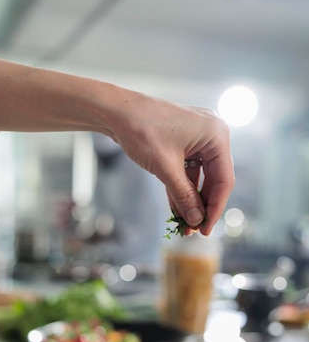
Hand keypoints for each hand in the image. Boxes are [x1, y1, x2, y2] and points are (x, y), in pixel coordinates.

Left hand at [106, 94, 234, 234]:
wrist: (116, 111)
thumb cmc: (142, 130)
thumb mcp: (166, 168)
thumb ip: (184, 195)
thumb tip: (196, 220)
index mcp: (216, 135)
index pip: (224, 179)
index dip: (215, 208)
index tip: (205, 229)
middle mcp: (211, 135)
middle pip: (214, 179)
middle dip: (203, 206)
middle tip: (195, 230)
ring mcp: (197, 138)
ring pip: (199, 177)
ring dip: (191, 201)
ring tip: (185, 226)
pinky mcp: (183, 143)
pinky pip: (187, 171)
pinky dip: (181, 189)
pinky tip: (177, 211)